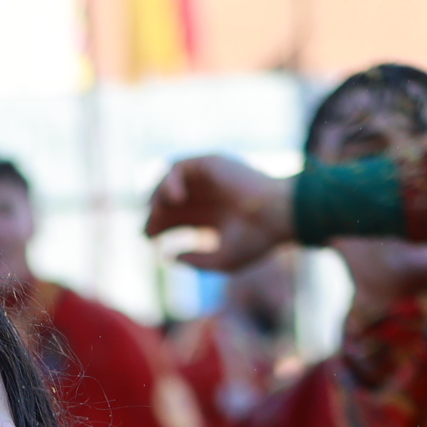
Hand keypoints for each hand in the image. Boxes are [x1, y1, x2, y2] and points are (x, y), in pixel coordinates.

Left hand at [146, 156, 294, 271]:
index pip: (176, 217)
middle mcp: (209, 195)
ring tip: (158, 215)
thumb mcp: (221, 260)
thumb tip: (168, 256)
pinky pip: (179, 167)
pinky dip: (170, 181)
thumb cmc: (256, 240)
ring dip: (158, 198)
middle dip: (154, 215)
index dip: (157, 226)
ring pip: (170, 182)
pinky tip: (174, 199)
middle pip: (169, 202)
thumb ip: (194, 262)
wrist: (279, 215)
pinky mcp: (211, 164)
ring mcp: (209, 179)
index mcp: (212, 215)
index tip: (148, 239)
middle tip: (147, 230)